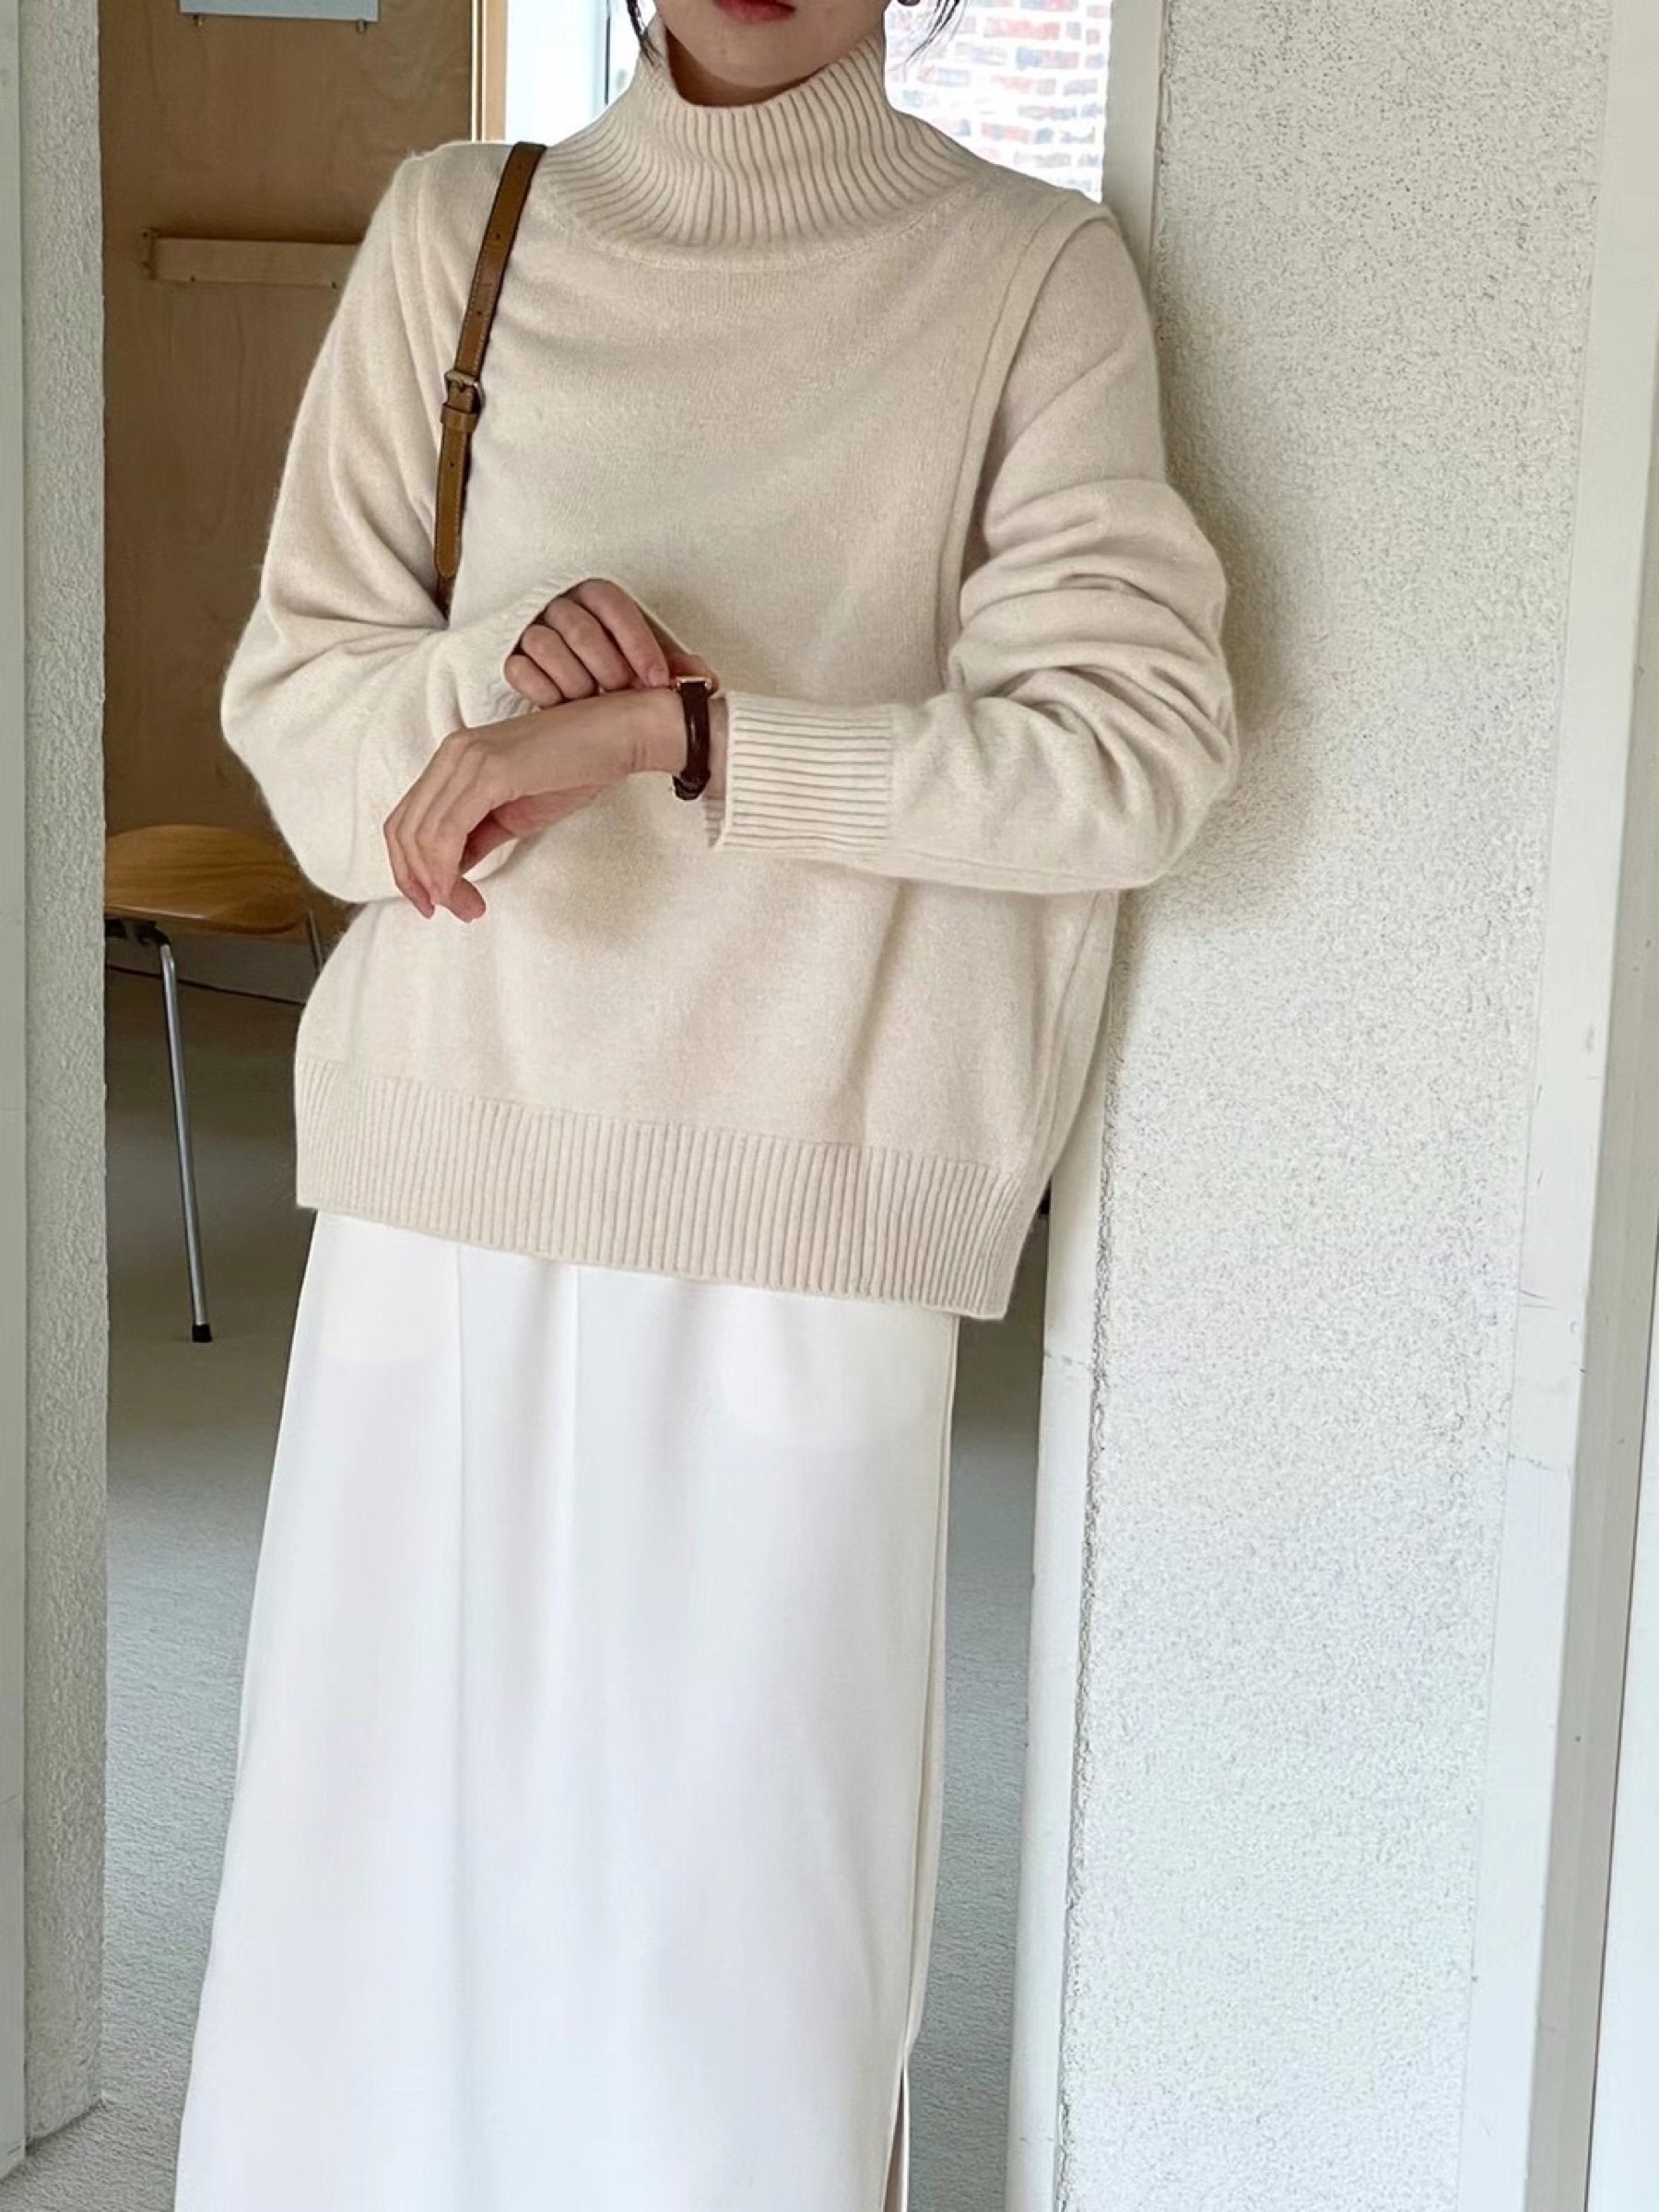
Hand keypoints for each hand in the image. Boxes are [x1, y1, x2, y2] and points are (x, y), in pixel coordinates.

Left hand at [385, 688, 683, 922]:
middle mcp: (452, 753)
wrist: (619, 735)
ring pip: (422, 835)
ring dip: (436, 883)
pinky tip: (461, 891)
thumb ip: (477, 837)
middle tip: (447, 912)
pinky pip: (448, 830)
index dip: (407, 868)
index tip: (433, 901)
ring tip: (466, 908)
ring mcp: (467, 758)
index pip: (406, 820)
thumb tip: (449, 871)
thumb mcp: (515, 813)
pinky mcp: (489, 770)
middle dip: (417, 881)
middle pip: (403, 830)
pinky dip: (445, 869)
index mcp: (454, 759)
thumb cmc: (576, 769)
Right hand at [504, 577, 716, 706]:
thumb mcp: (647, 664)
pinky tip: (562, 706)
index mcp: (596, 597)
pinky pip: (519, 669)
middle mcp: (561, 607)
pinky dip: (543, 691)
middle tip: (621, 694)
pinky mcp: (511, 658)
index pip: (613, 605)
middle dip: (607, 668)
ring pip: (544, 645)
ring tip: (591, 703)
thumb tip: (705, 680)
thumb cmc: (615, 670)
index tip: (655, 679)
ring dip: (575, 682)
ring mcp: (532, 630)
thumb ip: (676, 668)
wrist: (574, 692)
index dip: (637, 643)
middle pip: (579, 628)